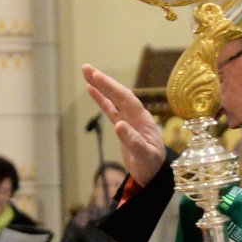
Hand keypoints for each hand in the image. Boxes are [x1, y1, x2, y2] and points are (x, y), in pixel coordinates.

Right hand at [83, 63, 166, 186]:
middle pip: (118, 93)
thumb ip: (133, 140)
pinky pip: (110, 109)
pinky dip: (101, 99)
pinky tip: (92, 90)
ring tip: (86, 73)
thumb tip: (119, 124)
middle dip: (103, 81)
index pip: (125, 98)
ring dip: (101, 86)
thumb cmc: (151, 165)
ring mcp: (129, 119)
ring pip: (113, 99)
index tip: (97, 77)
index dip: (111, 87)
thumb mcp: (144, 155)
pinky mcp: (123, 125)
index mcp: (142, 119)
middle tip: (86, 68)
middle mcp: (136, 115)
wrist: (155, 173)